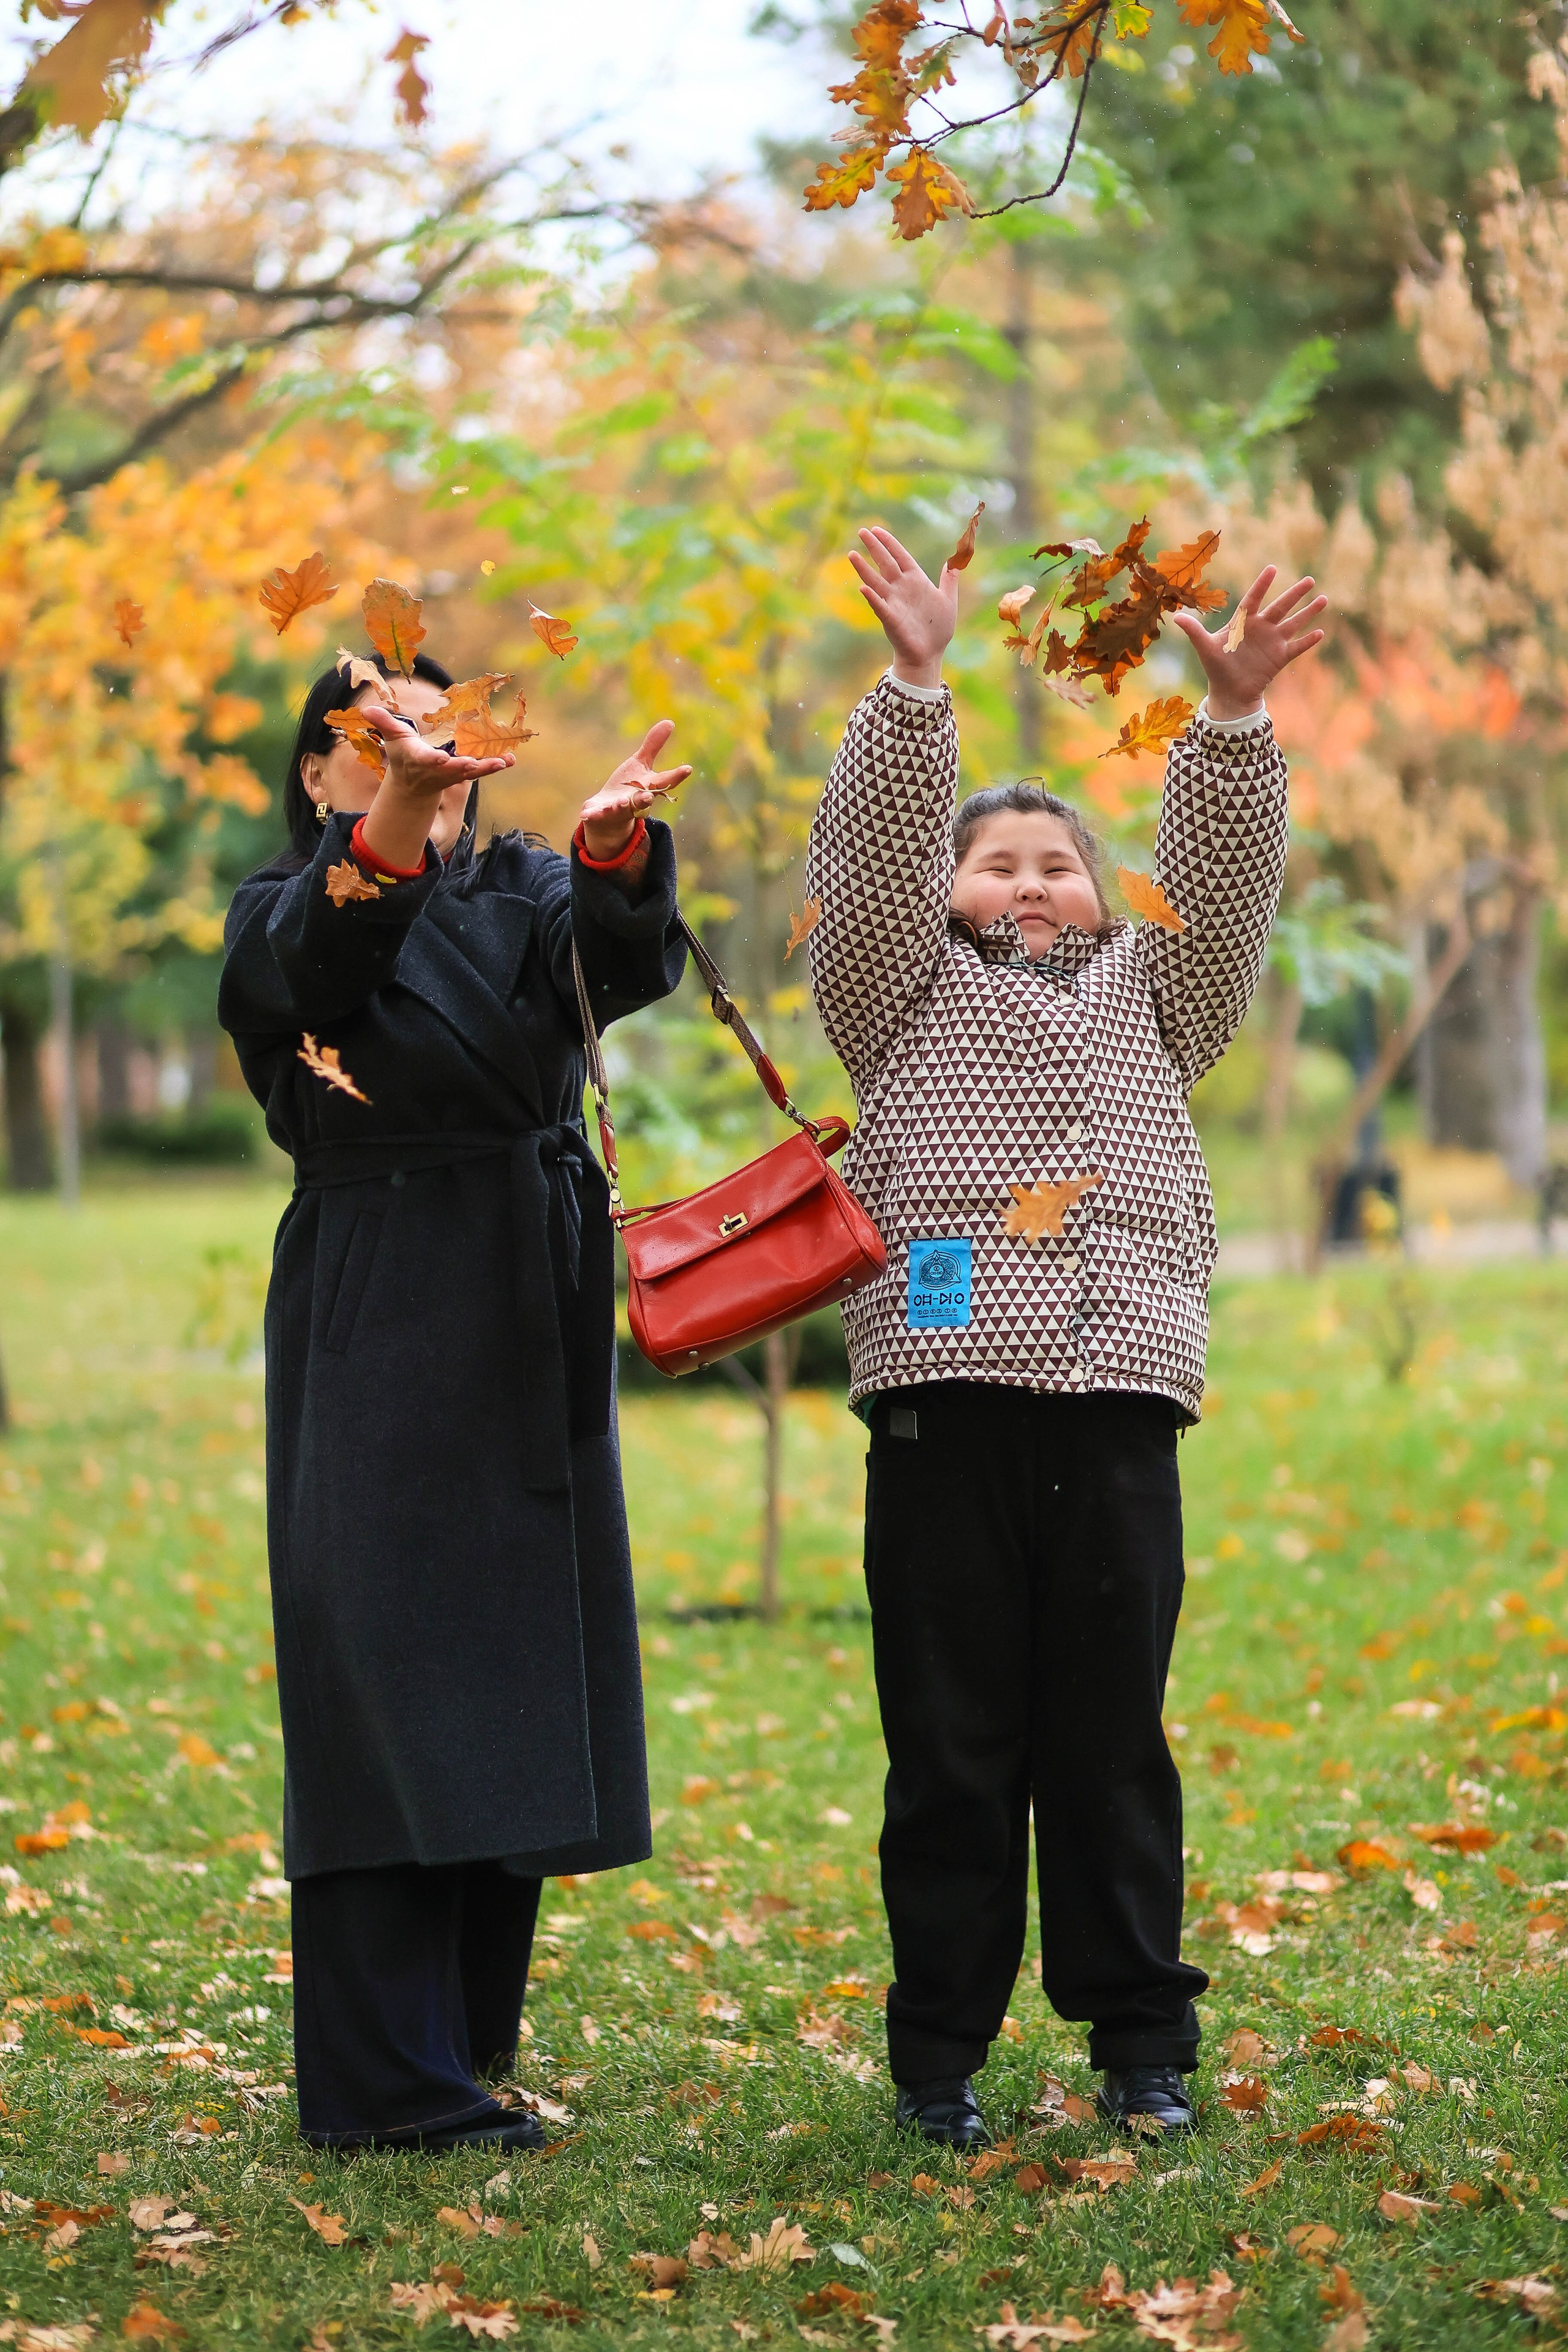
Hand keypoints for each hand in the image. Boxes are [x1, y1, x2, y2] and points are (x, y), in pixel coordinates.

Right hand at [356, 701, 516, 872]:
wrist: (415, 783)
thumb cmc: (403, 755)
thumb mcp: (393, 738)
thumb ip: (383, 723)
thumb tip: (366, 710)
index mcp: (419, 759)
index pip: (426, 760)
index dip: (433, 760)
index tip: (440, 759)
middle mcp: (438, 770)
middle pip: (452, 769)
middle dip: (463, 767)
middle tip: (475, 763)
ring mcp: (454, 774)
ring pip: (472, 772)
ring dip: (487, 767)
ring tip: (503, 761)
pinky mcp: (466, 773)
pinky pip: (483, 770)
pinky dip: (496, 765)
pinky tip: (511, 759)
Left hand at [579, 720, 691, 858]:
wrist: (609, 814)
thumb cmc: (629, 786)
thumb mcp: (640, 764)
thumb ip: (653, 745)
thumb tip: (670, 721)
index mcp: (647, 787)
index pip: (664, 781)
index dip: (676, 776)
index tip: (688, 768)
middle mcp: (635, 800)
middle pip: (643, 799)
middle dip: (645, 798)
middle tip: (648, 796)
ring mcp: (618, 809)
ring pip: (621, 808)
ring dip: (621, 806)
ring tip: (622, 802)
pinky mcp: (601, 814)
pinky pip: (597, 815)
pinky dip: (592, 815)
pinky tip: (585, 815)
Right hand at [849, 526, 957, 688]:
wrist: (930, 654)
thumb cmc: (938, 630)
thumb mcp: (948, 600)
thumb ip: (949, 581)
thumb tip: (952, 563)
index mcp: (915, 581)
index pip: (900, 556)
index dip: (889, 543)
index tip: (877, 529)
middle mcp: (901, 589)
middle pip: (885, 563)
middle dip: (874, 547)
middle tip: (861, 531)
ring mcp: (894, 603)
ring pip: (876, 582)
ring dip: (864, 569)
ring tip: (852, 554)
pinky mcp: (891, 620)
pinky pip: (880, 606)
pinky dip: (872, 598)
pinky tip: (863, 588)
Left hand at [1169, 568, 1326, 721]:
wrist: (1229, 692)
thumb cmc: (1216, 667)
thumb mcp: (1204, 648)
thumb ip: (1194, 631)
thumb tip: (1176, 617)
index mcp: (1243, 622)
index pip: (1253, 599)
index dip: (1262, 585)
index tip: (1272, 568)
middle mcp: (1261, 628)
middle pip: (1280, 607)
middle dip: (1295, 594)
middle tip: (1310, 580)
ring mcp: (1272, 642)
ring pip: (1293, 623)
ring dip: (1308, 613)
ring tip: (1323, 599)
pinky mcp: (1279, 658)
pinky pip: (1296, 648)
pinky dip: (1307, 641)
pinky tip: (1320, 632)